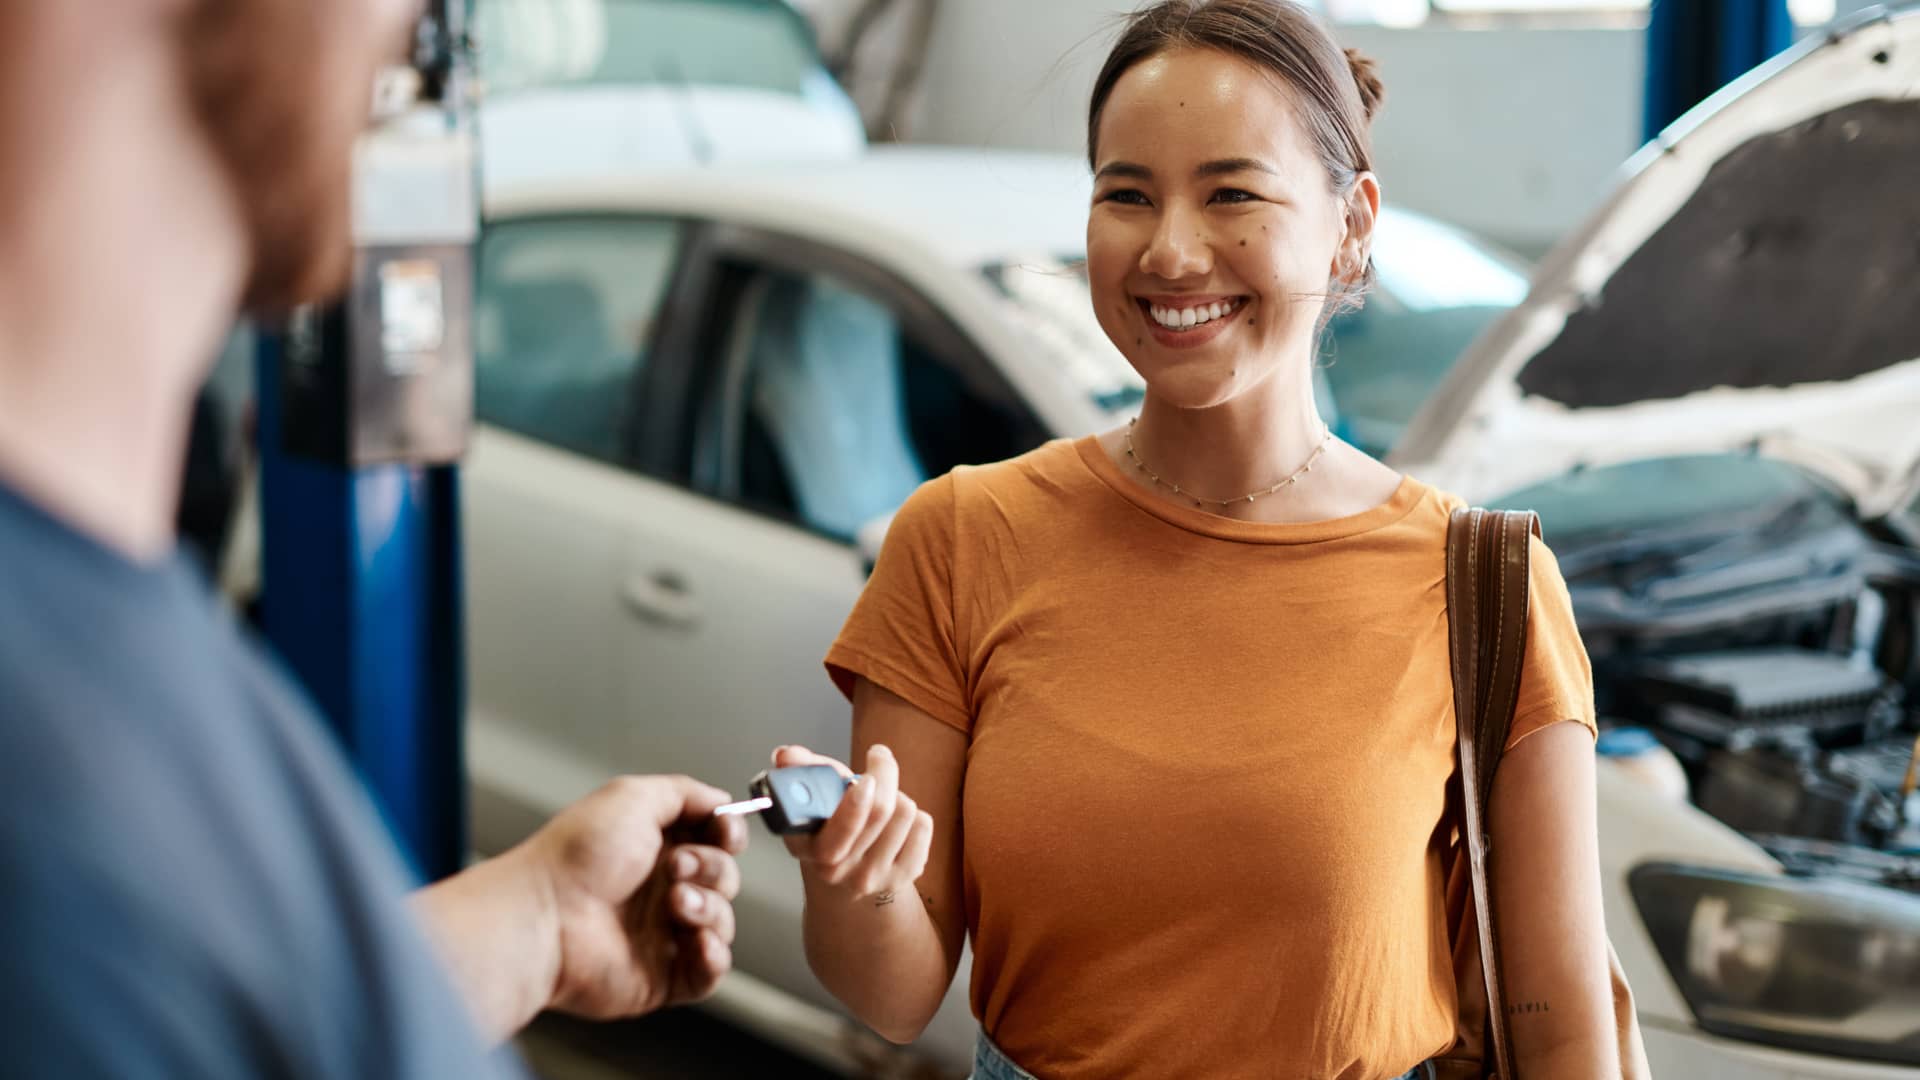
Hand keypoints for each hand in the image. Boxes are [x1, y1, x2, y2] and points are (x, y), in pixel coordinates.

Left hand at [520, 775, 747, 1018]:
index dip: (728, 835)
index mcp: (654, 847)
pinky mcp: (662, 976)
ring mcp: (662, 933)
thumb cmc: (576, 858)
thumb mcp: (632, 797)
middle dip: (712, 869)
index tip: (724, 833)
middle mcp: (660, 889)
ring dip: (710, 909)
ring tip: (676, 905)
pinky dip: (714, 957)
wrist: (546, 917)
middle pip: (724, 877)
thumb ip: (685, 793)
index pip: (715, 840)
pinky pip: (709, 972)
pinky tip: (697, 941)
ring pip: (721, 922)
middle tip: (676, 868)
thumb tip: (722, 802)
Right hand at [774, 744, 933, 902]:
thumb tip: (785, 755)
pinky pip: (923, 827)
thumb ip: (800, 769)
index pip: (839, 829)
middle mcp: (836, 869)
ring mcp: (870, 878)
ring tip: (883, 800)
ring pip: (906, 812)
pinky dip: (915, 816)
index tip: (865, 780)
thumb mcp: (812, 795)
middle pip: (880, 811)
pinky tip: (897, 823)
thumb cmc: (830, 821)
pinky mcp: (902, 878)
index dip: (856, 803)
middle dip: (884, 776)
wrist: (847, 869)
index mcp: (807, 847)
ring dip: (898, 795)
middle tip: (878, 761)